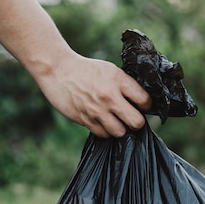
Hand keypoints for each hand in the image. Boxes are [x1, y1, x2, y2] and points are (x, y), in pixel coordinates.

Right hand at [36, 53, 151, 137]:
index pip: (145, 101)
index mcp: (118, 80)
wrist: (57, 69)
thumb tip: (142, 103)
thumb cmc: (87, 70)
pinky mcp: (85, 119)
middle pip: (136, 122)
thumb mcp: (110, 70)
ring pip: (120, 132)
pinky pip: (103, 134)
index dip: (146, 105)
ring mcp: (97, 110)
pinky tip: (102, 122)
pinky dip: (105, 131)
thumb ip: (126, 86)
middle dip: (137, 122)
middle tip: (132, 118)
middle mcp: (109, 96)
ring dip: (120, 128)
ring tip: (116, 120)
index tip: (142, 106)